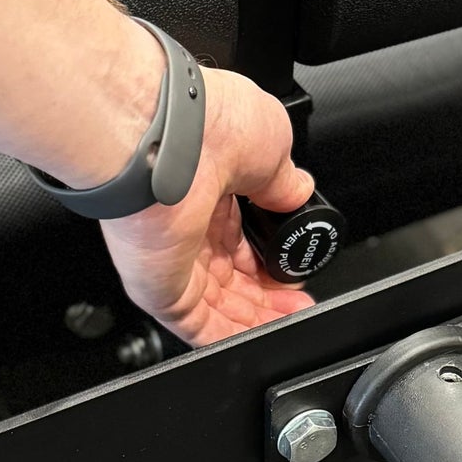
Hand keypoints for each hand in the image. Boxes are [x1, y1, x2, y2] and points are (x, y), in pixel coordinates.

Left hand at [100, 68, 315, 346]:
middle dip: (271, 296)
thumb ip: (284, 180)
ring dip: (259, 319)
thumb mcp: (271, 144)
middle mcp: (188, 225)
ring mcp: (172, 260)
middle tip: (301, 301)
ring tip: (295, 319)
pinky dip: (233, 337)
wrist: (167, 140)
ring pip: (219, 307)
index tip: (298, 268)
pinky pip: (198, 328)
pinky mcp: (161, 290)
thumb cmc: (207, 125)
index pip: (243, 239)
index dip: (273, 259)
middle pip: (233, 278)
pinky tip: (267, 335)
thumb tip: (300, 193)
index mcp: (211, 190)